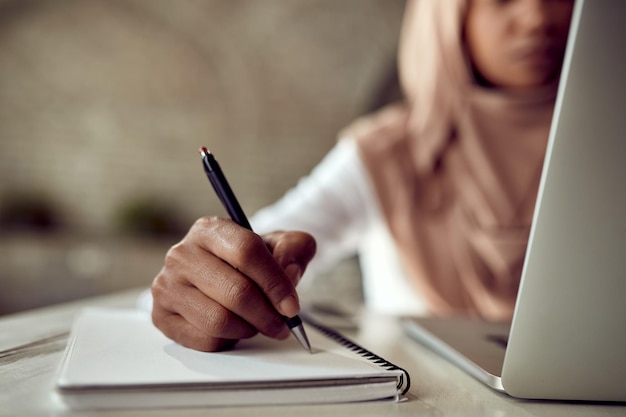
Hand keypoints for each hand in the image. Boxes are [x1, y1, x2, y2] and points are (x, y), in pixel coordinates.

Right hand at [151, 216, 315, 351]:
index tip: (292, 306)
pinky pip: (204, 339)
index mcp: (209, 229)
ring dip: (248, 328)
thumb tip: (290, 271)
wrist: (218, 273)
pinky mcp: (161, 315)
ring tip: (256, 323)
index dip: (275, 282)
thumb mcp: (278, 244)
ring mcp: (167, 285)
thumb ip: (294, 248)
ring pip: (219, 320)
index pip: (247, 252)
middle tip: (282, 324)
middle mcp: (182, 254)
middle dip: (267, 314)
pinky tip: (233, 328)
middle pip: (236, 291)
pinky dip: (228, 339)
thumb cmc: (248, 260)